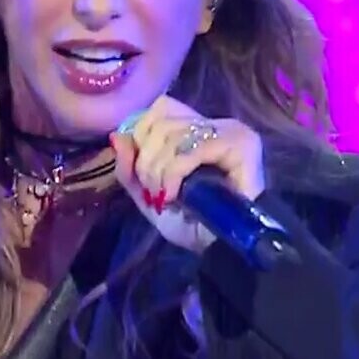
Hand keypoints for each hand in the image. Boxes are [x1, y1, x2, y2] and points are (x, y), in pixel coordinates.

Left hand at [109, 95, 267, 254]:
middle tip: (155, 192)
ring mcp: (230, 131)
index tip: (143, 173)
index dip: (142, 135)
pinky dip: (174, 172)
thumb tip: (117, 136)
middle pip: (162, 121)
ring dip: (158, 170)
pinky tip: (176, 194)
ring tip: (166, 196)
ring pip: (172, 133)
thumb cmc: (193, 225)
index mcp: (196, 130)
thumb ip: (130, 169)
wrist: (224, 249)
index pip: (161, 108)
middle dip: (146, 161)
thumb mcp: (149, 198)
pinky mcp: (240, 144)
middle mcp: (215, 125)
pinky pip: (191, 148)